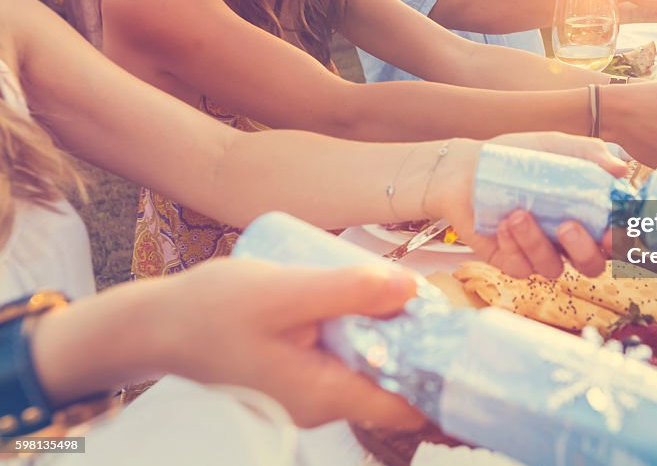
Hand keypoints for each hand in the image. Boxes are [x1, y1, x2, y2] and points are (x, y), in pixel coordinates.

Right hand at [157, 261, 422, 427]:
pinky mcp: (299, 371)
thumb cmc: (212, 310)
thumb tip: (410, 288)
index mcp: (324, 395)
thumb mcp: (286, 293)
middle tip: (431, 297)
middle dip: (419, 346)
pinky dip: (363, 331)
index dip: (440, 378)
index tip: (462, 338)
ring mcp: (309, 390)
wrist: (155, 325)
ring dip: (390, 333)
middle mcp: (321, 403)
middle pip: (393, 385)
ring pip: (370, 366)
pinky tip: (361, 297)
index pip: (405, 408)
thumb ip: (348, 292)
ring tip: (398, 289)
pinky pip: (346, 356)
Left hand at [426, 134, 627, 278]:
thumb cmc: (516, 157)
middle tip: (567, 225)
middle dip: (584, 251)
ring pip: (553, 268)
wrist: (468, 167)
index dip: (620, 242)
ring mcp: (539, 252)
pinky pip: (520, 268)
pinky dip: (512, 246)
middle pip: (591, 265)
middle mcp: (566, 240)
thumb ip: (589, 154)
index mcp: (585, 214)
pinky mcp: (510, 260)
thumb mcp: (554, 146)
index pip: (613, 238)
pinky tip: (500, 223)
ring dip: (537, 243)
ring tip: (517, 214)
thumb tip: (621, 168)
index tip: (613, 232)